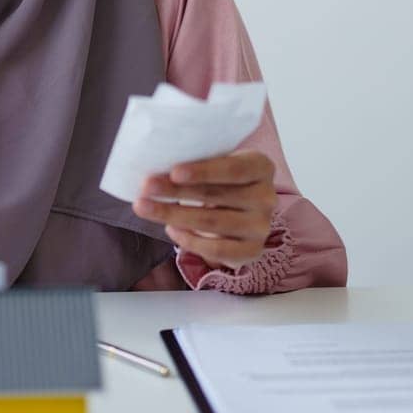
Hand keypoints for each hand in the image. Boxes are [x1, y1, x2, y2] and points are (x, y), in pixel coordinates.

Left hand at [132, 150, 277, 268]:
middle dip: (176, 191)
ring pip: (212, 223)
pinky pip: (216, 249)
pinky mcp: (251, 250)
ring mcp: (261, 226)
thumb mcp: (218, 162)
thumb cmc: (223, 179)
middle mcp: (267, 197)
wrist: (243, 208)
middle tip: (146, 187)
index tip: (174, 172)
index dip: (204, 171)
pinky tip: (170, 228)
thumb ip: (198, 161)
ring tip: (145, 207)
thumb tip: (157, 165)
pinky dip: (189, 240)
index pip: (234, 168)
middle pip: (217, 196)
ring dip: (173, 215)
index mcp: (261, 167)